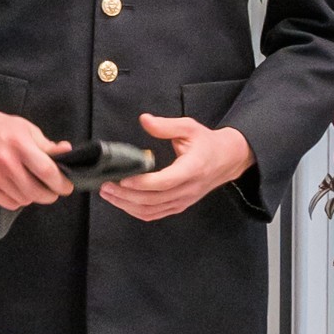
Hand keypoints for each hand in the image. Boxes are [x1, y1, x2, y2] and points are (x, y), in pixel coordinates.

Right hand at [0, 95, 71, 208]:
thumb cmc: (1, 127)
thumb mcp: (26, 129)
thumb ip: (46, 144)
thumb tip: (67, 151)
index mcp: (20, 145)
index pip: (47, 171)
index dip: (61, 183)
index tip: (67, 186)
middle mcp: (5, 162)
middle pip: (36, 191)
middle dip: (50, 195)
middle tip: (53, 192)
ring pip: (24, 199)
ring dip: (32, 196)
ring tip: (31, 186)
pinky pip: (9, 203)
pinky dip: (17, 200)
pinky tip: (17, 189)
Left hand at [101, 116, 252, 222]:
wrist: (227, 159)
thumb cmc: (207, 142)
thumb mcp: (189, 127)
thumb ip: (166, 125)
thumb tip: (144, 119)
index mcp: (192, 169)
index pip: (166, 182)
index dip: (143, 183)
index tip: (123, 179)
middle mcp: (188, 189)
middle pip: (154, 199)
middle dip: (126, 195)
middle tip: (106, 186)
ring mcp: (184, 200)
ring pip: (152, 210)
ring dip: (128, 205)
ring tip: (109, 194)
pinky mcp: (180, 205)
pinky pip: (156, 214)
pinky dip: (137, 211)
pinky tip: (123, 203)